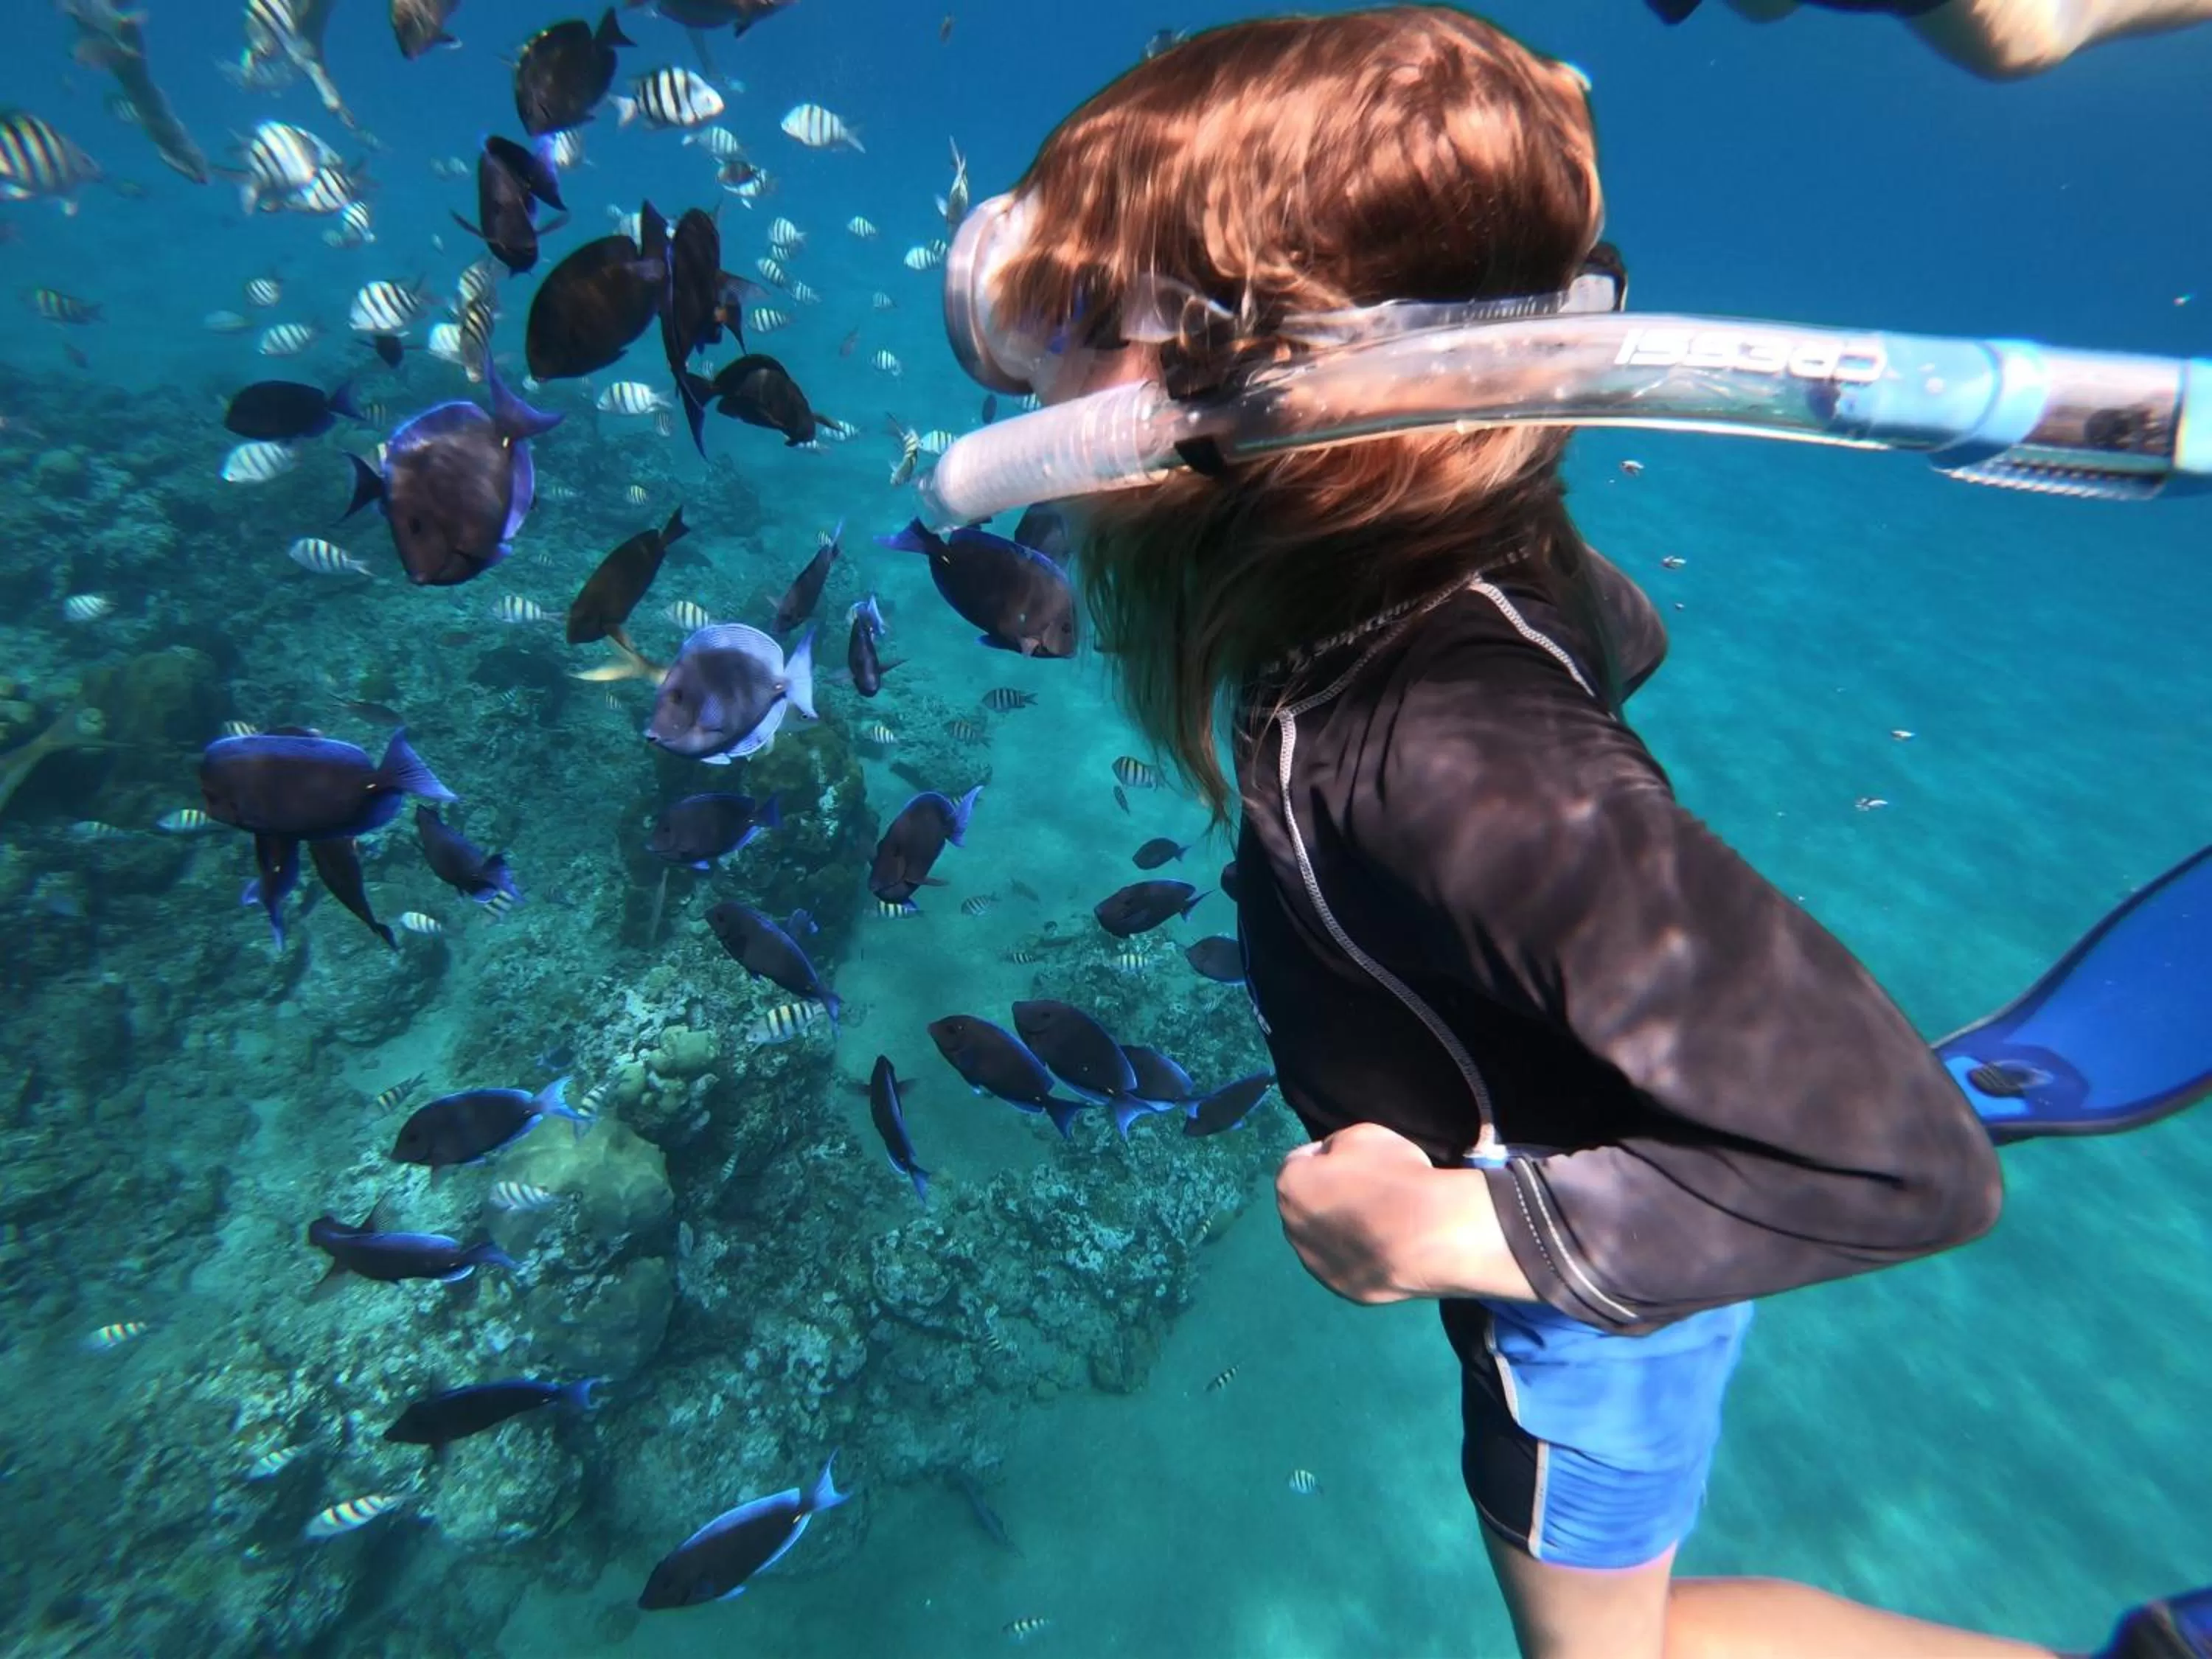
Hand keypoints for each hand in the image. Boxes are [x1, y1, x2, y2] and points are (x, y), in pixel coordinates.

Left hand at [1275, 1122, 1533, 1304]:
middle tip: (1367, 1191)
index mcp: (1290, 1186)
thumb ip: (1336, 1146)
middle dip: (1327, 1195)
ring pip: (1322, 1239)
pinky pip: (1346, 1265)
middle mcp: (1292, 1228)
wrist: (1431, 1235)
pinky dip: (1359, 1256)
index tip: (1353, 1159)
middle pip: (1306, 1205)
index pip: (1298, 1163)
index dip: (1326, 1156)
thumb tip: (1330, 1159)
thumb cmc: (1394, 1176)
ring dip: (1340, 1229)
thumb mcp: (1363, 1135)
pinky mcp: (1343, 1289)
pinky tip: (1387, 1248)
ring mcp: (1317, 1264)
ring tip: (1380, 1222)